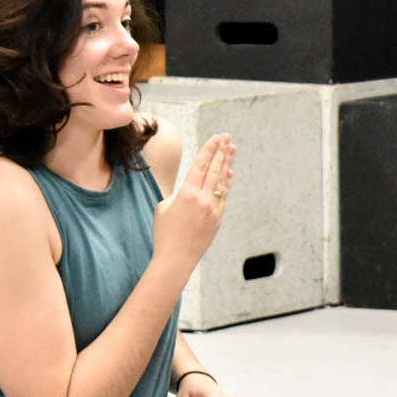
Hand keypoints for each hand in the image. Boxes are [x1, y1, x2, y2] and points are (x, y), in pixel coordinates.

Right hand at [152, 133, 235, 275]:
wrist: (176, 259)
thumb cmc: (164, 233)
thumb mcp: (164, 207)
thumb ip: (180, 193)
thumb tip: (193, 187)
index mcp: (187, 194)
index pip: (201, 165)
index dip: (210, 150)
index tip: (217, 138)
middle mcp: (203, 199)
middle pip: (215, 170)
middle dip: (222, 151)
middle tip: (228, 137)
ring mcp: (213, 209)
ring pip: (222, 182)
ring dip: (227, 164)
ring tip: (232, 149)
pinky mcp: (218, 219)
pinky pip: (224, 196)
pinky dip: (226, 183)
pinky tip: (229, 173)